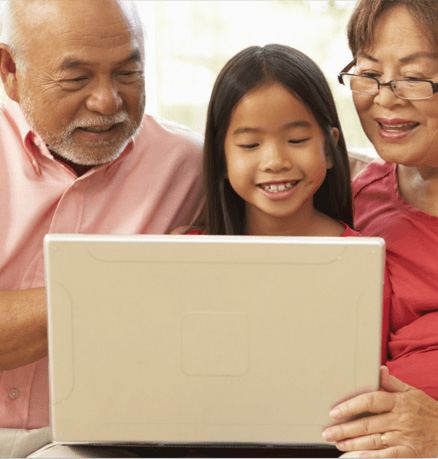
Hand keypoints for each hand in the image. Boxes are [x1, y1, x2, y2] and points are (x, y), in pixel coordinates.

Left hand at [322, 366, 437, 457]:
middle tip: (327, 432)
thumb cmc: (428, 411)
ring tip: (337, 443)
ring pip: (374, 441)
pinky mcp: (411, 453)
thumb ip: (393, 383)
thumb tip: (379, 370)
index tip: (334, 411)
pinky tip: (358, 457)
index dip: (350, 406)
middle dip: (345, 429)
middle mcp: (400, 419)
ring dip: (353, 444)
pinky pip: (389, 456)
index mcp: (398, 402)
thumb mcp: (412, 392)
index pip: (370, 401)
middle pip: (367, 424)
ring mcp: (405, 437)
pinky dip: (372, 457)